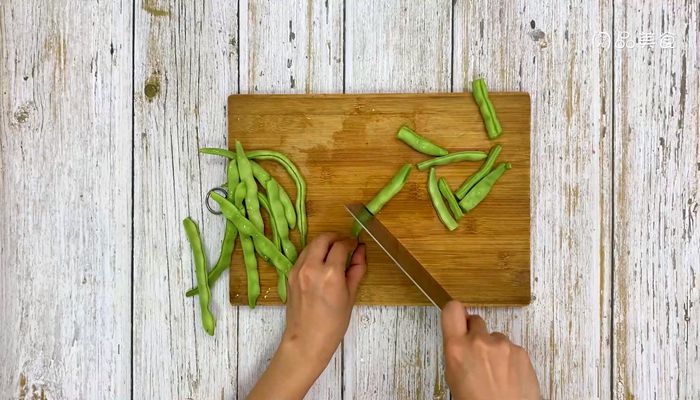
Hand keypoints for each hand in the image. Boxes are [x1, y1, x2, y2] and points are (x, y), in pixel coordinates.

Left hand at [247, 233, 366, 399]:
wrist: (307, 340)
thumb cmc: (333, 324)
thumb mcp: (350, 296)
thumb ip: (356, 270)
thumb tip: (361, 250)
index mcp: (330, 274)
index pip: (341, 245)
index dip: (350, 242)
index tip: (355, 246)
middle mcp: (312, 267)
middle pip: (323, 238)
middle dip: (335, 237)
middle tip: (345, 245)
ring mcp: (298, 270)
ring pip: (311, 244)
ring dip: (323, 244)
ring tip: (333, 254)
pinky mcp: (290, 275)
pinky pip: (303, 256)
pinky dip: (313, 254)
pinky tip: (321, 265)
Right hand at [441, 301, 539, 399]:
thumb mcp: (454, 378)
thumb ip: (456, 353)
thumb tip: (460, 342)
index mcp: (456, 349)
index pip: (452, 309)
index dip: (455, 312)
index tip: (458, 318)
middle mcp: (479, 341)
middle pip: (476, 320)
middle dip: (476, 334)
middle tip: (478, 355)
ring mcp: (503, 345)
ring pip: (496, 336)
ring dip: (495, 349)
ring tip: (496, 373)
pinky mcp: (521, 351)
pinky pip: (512, 348)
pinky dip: (510, 359)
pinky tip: (508, 377)